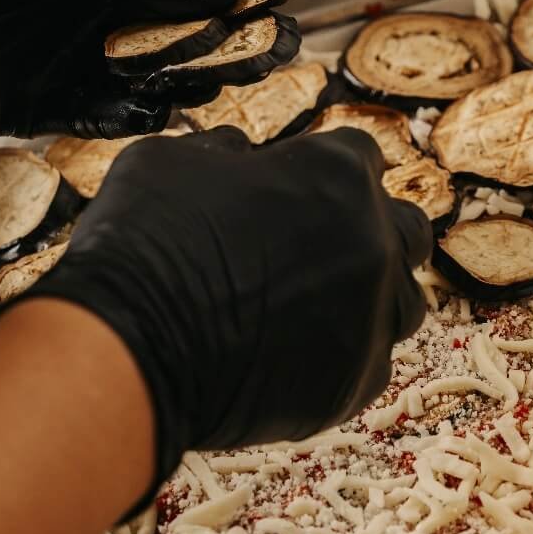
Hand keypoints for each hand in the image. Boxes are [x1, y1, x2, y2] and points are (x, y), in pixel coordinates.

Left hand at [0, 0, 235, 135]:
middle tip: (278, 48)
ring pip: (154, 76)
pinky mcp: (47, 103)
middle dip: (231, 38)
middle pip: (182, 28)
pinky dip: (137, 120)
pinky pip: (107, 118)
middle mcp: (98, 4)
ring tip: (232, 84)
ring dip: (194, 80)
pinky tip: (163, 116)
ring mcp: (75, 55)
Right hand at [20, 126, 430, 507]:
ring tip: (319, 303)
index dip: (326, 166)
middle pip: (405, 226)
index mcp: (334, 172)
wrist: (127, 347)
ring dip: (373, 294)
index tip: (302, 182)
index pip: (360, 154)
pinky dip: (346, 352)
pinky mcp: (355, 382)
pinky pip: (373, 361)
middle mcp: (371, 239)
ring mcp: (371, 314)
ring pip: (405, 300)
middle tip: (323, 241)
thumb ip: (223, 151)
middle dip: (373, 228)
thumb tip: (237, 155)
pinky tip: (300, 351)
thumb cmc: (144, 239)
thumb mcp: (171, 159)